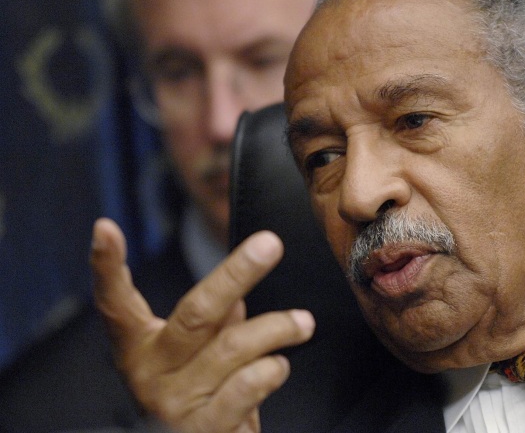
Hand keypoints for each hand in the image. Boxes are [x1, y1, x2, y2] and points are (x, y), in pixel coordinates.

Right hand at [89, 218, 314, 432]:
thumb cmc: (197, 401)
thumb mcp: (192, 359)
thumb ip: (210, 325)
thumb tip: (235, 297)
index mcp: (139, 349)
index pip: (116, 304)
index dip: (106, 267)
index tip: (105, 228)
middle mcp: (150, 374)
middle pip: (196, 312)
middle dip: (237, 273)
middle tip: (270, 244)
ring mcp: (174, 404)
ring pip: (232, 346)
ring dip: (277, 328)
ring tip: (302, 323)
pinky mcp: (204, 429)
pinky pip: (246, 387)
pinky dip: (271, 370)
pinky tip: (280, 365)